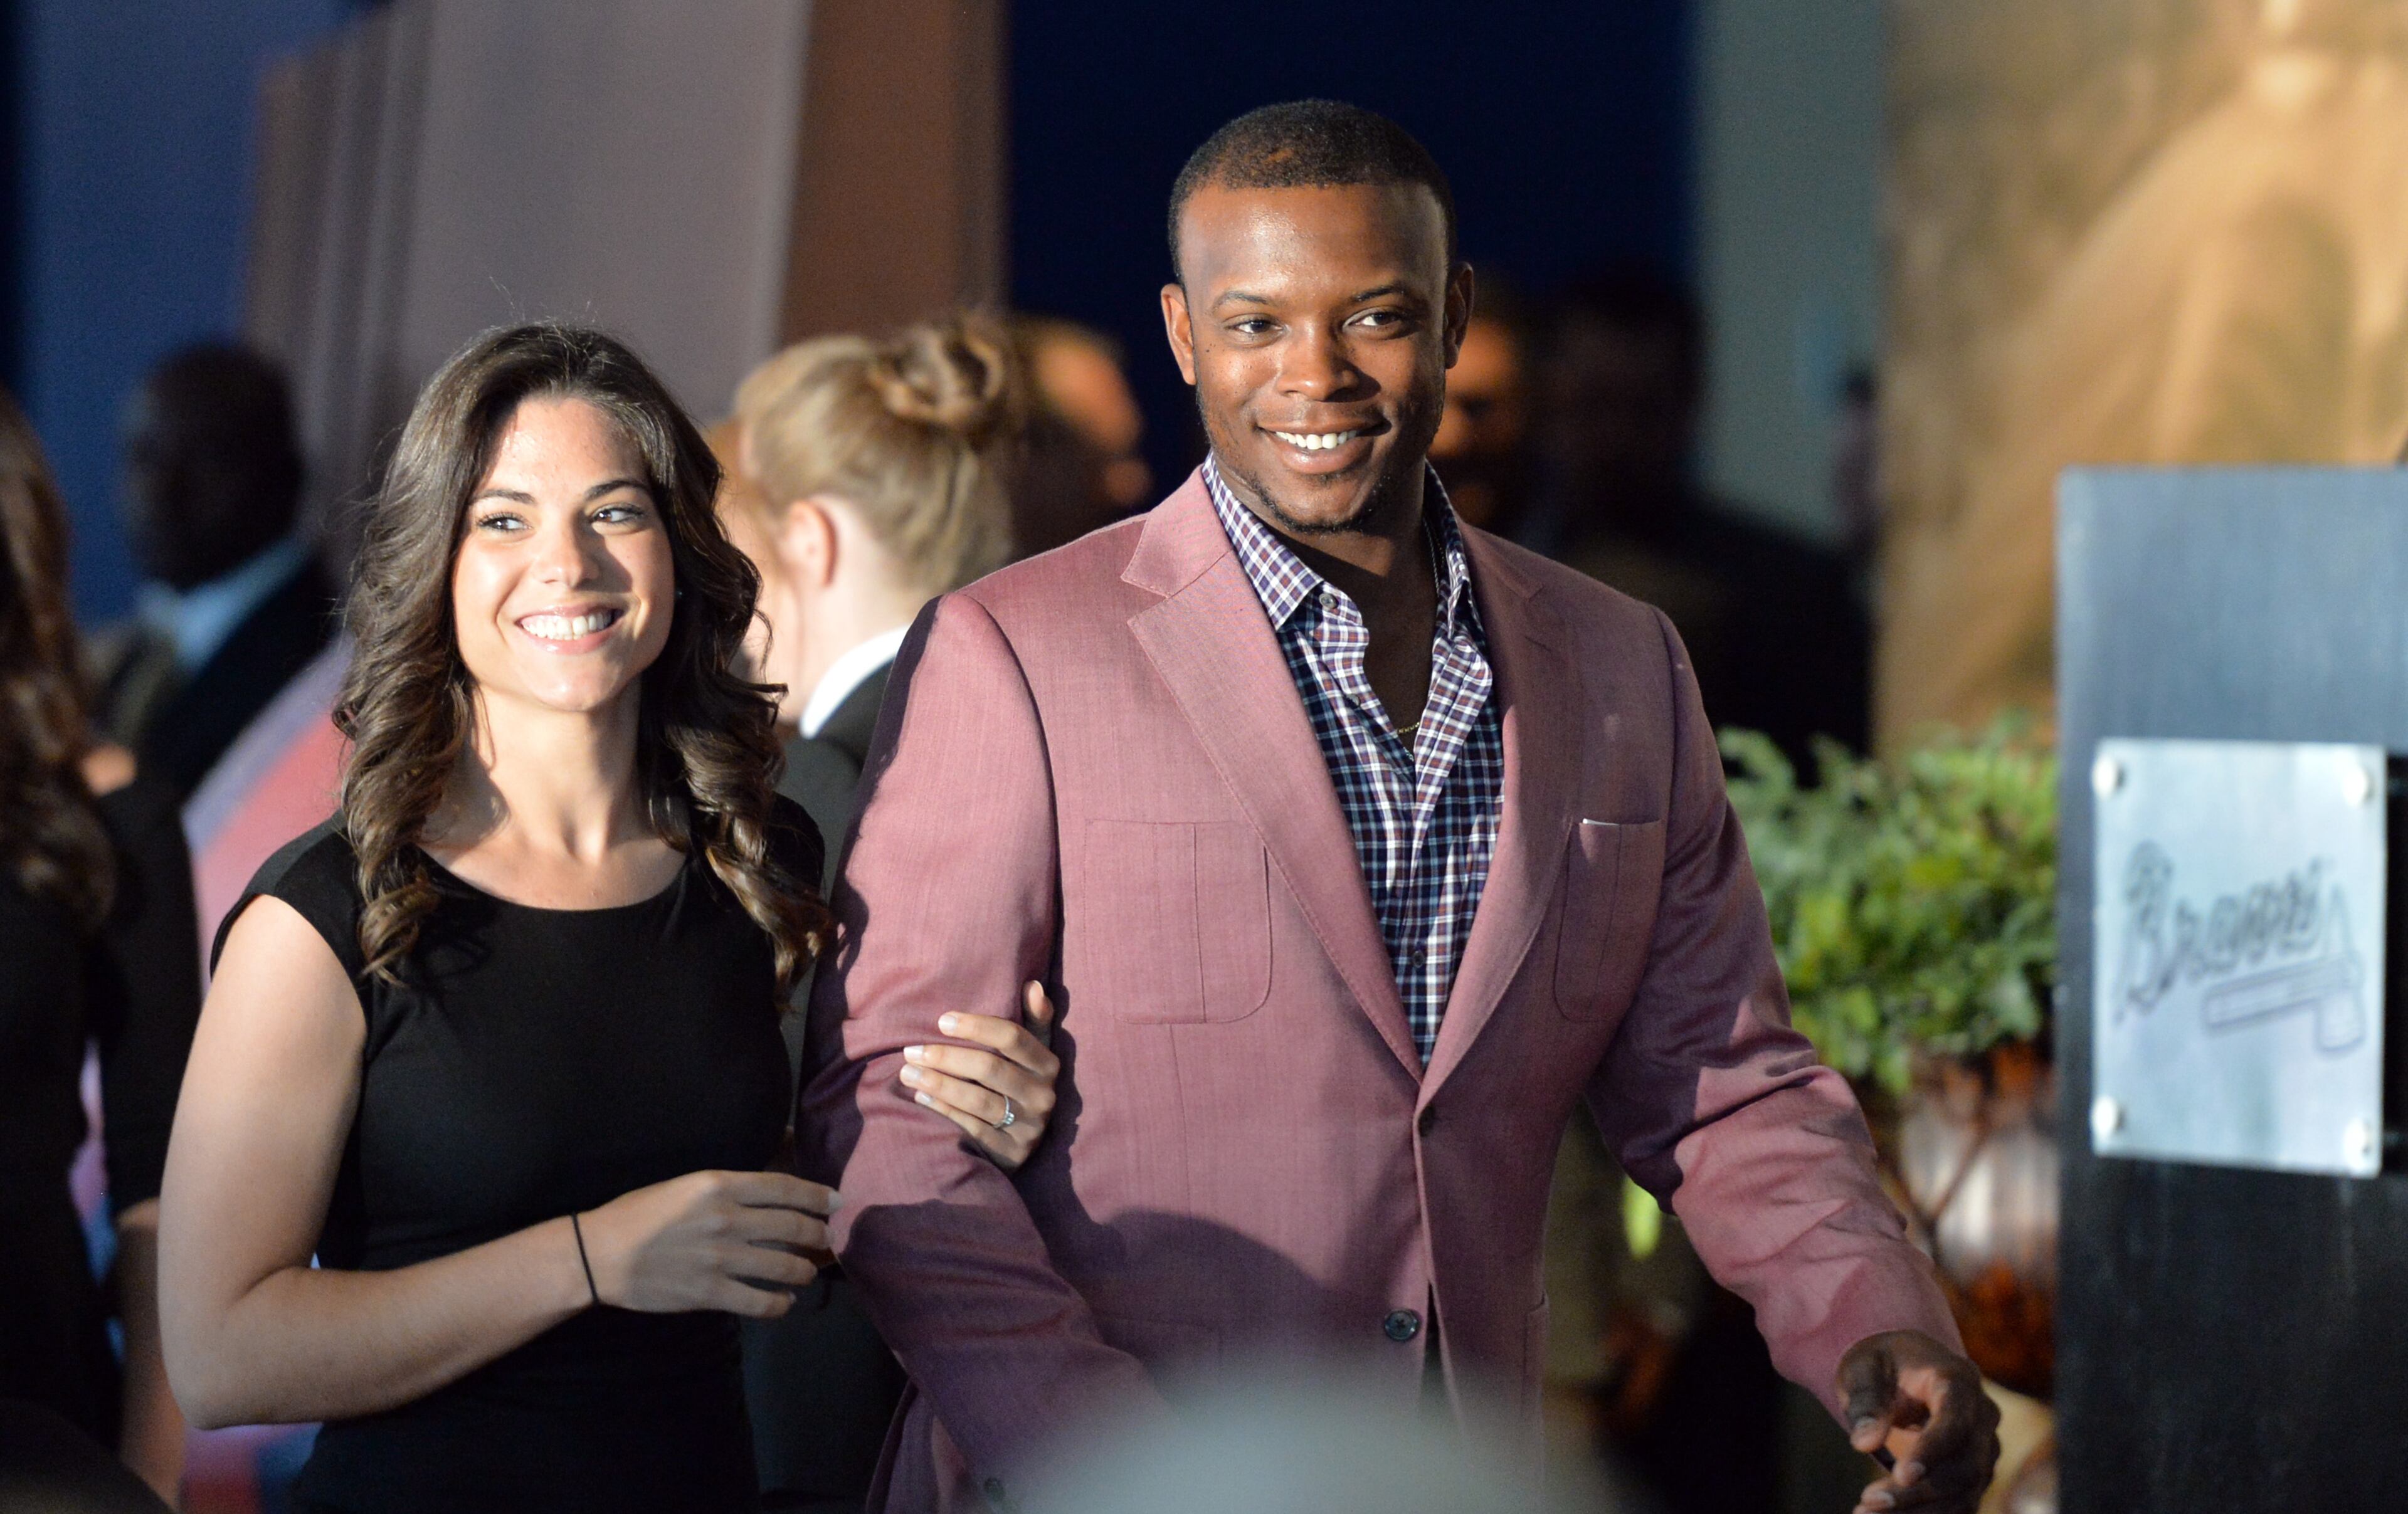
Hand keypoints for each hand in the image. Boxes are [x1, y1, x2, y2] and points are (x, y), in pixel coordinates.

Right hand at [577, 1170, 836, 1319]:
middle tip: (827, 1239)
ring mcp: (721, 1258)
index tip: (836, 1201)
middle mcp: (727, 1218)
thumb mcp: (686, 1184)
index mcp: (720, 1184)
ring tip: (808, 1271)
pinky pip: (761, 1301)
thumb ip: (727, 1187)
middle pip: (793, 1227)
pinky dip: (780, 1303)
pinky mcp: (711, 1292)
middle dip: (818, 1235)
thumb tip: (769, 1186)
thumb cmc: (639, 1213)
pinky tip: (785, 1301)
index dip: (817, 1195)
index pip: (785, 1187)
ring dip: (804, 1270)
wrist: (602, 1254)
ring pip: (784, 1265)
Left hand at [900, 981, 1060, 1169]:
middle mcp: (1044, 1096)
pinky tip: (920, 1097)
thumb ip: (1033, 1020)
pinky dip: (943, 1111)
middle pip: (990, 1069)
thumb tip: (1033, 985)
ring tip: (907, 1072)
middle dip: (946, 1058)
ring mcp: (1030, 1128)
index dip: (977, 1026)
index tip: (941, 1021)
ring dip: (939, 1084)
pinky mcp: (1012, 1154)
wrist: (1022, 1141)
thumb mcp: (1032, 1053)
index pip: (1013, 1037)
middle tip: (911, 1050)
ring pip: (978, 1101)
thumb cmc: (1019, 1084)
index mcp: (1048, 1065)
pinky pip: (972, 1128)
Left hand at [1838, 1329, 2001, 1512]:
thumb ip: (1866, 1401)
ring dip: (1919, 1511)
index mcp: (1959, 1379)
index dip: (1932, 1450)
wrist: (1905, 1369)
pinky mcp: (1975, 1475)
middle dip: (1919, 1491)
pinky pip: (1959, 1504)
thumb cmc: (1882, 1364)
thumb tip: (1864, 1444)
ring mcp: (1984, 1449)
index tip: (1900, 1475)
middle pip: (1965, 1466)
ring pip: (1964, 1493)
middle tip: (1868, 1501)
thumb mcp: (1864, 1369)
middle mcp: (1983, 1417)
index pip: (1955, 1420)